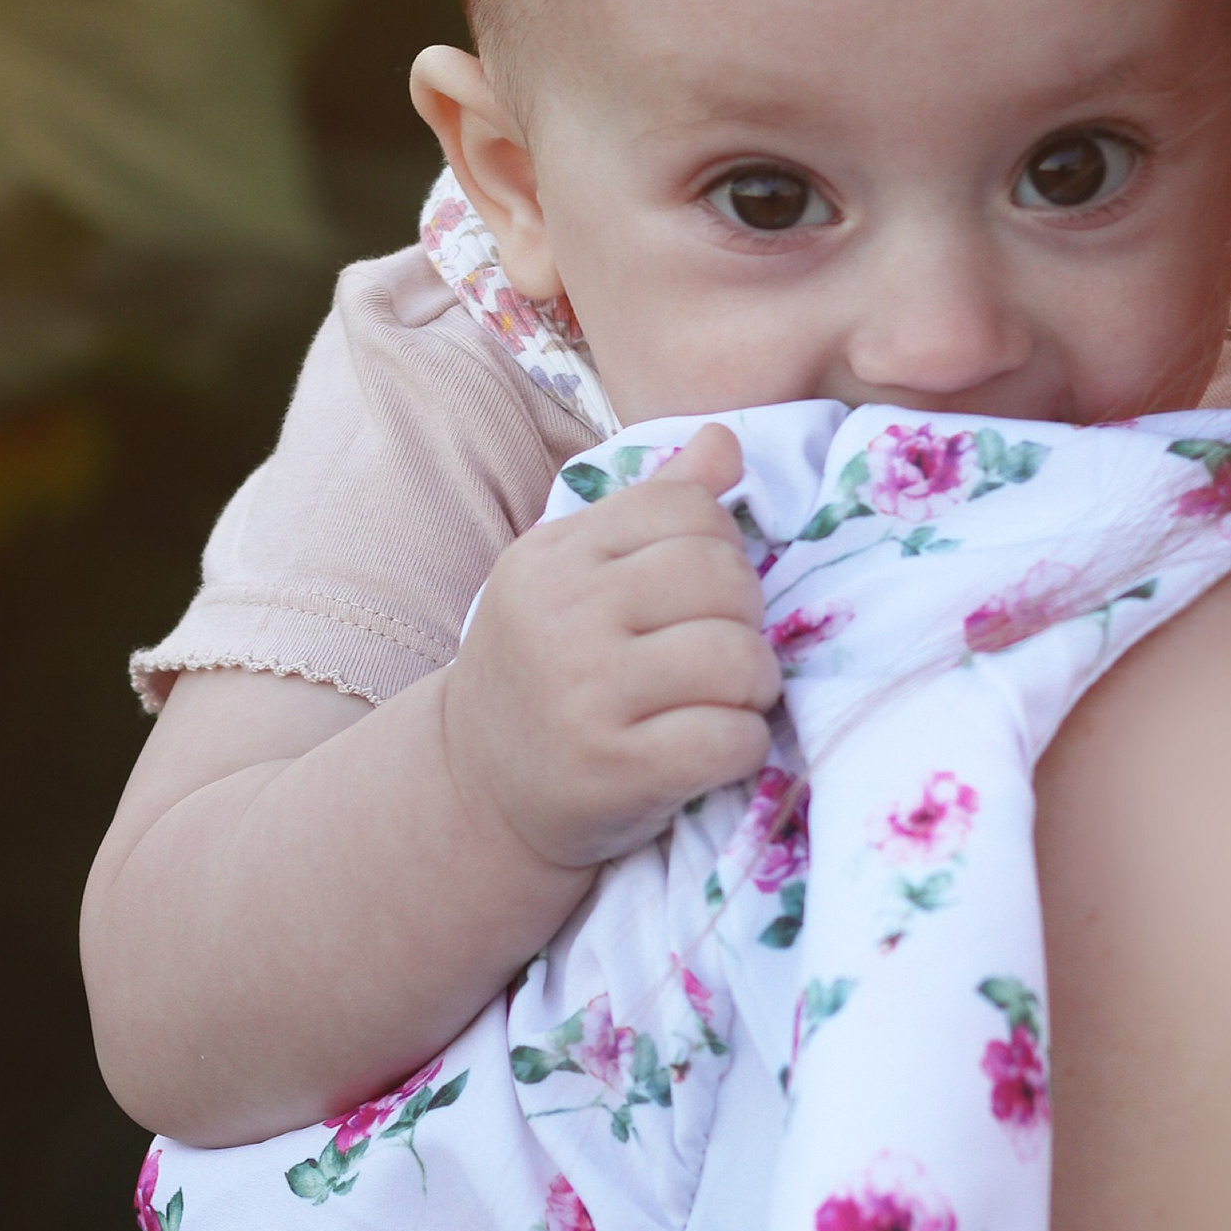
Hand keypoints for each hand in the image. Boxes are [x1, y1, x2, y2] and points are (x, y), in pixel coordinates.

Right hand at [444, 422, 781, 872]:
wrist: (475, 790)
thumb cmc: (547, 672)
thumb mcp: (577, 577)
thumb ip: (653, 506)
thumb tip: (724, 440)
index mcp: (555, 555)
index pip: (685, 506)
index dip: (723, 544)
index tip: (705, 593)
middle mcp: (563, 616)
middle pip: (722, 576)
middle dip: (747, 616)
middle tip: (725, 651)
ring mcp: (585, 695)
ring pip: (737, 657)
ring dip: (756, 685)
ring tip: (729, 700)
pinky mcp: (613, 770)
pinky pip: (729, 739)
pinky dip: (745, 745)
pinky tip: (717, 748)